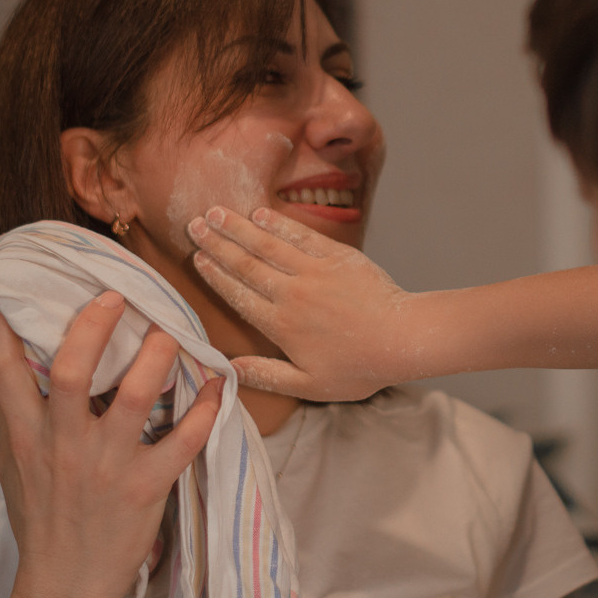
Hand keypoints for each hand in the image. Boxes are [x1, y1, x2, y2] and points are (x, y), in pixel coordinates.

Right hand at [0, 293, 221, 597]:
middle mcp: (64, 444)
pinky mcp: (146, 486)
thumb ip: (17, 415)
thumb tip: (14, 361)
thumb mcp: (17, 465)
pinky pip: (183, 439)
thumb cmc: (44, 516)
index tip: (4, 287)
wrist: (67, 582)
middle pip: (73, 369)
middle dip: (94, 326)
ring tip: (171, 332)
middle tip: (116, 296)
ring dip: (157, 356)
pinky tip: (216, 384)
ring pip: (133, 396)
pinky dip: (206, 408)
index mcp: (28, 434)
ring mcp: (107, 465)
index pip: (4, 370)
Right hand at [187, 206, 423, 400]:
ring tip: (216, 212)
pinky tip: (261, 214)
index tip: (197, 258)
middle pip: (245, 264)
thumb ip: (266, 375)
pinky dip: (279, 223)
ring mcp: (314, 271)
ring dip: (239, 227)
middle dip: (217, 243)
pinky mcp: (337, 256)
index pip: (238, 294)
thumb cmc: (359, 367)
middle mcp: (292, 293)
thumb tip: (226, 369)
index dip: (215, 274)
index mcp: (281, 325)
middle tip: (194, 225)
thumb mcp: (310, 384)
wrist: (403, 338)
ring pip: (268, 244)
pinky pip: (301, 235)